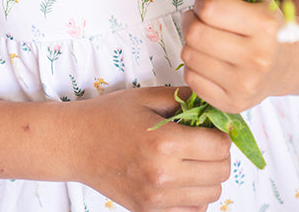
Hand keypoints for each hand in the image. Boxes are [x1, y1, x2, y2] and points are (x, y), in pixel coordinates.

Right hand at [71, 85, 230, 211]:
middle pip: (220, 172)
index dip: (222, 133)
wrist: (76, 143)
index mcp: (164, 142)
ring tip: (193, 158)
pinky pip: (192, 210)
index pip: (219, 146)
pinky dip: (195, 195)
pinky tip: (182, 176)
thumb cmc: (109, 116)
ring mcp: (156, 198)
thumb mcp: (147, 97)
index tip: (213, 126)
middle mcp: (163, 174)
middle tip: (205, 140)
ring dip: (209, 175)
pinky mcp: (149, 211)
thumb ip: (183, 99)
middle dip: (219, 154)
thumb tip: (212, 104)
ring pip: (210, 195)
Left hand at [177, 0, 282, 112]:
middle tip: (203, 21)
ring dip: (191, 44)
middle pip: (195, 33)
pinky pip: (190, 79)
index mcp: (266, 25)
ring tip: (208, 39)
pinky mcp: (233, 104)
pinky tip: (211, 61)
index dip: (203, 3)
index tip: (212, 5)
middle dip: (192, 21)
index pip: (209, 8)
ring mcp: (246, 85)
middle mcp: (259, 57)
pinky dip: (195, 67)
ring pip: (189, 55)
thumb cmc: (263, 23)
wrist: (287, 63)